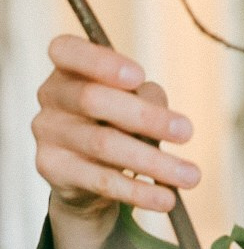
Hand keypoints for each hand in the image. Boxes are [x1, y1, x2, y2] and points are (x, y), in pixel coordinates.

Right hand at [34, 35, 200, 248]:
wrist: (87, 174)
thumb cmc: (117, 122)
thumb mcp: (134, 102)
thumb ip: (146, 97)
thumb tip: (161, 116)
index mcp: (67, 68)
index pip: (67, 50)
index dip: (101, 61)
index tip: (140, 75)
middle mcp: (51, 96)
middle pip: (93, 100)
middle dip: (145, 116)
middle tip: (187, 132)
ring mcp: (47, 133)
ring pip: (103, 144)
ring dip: (153, 161)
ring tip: (190, 176)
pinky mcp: (52, 169)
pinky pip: (100, 180)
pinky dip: (138, 191)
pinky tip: (165, 198)